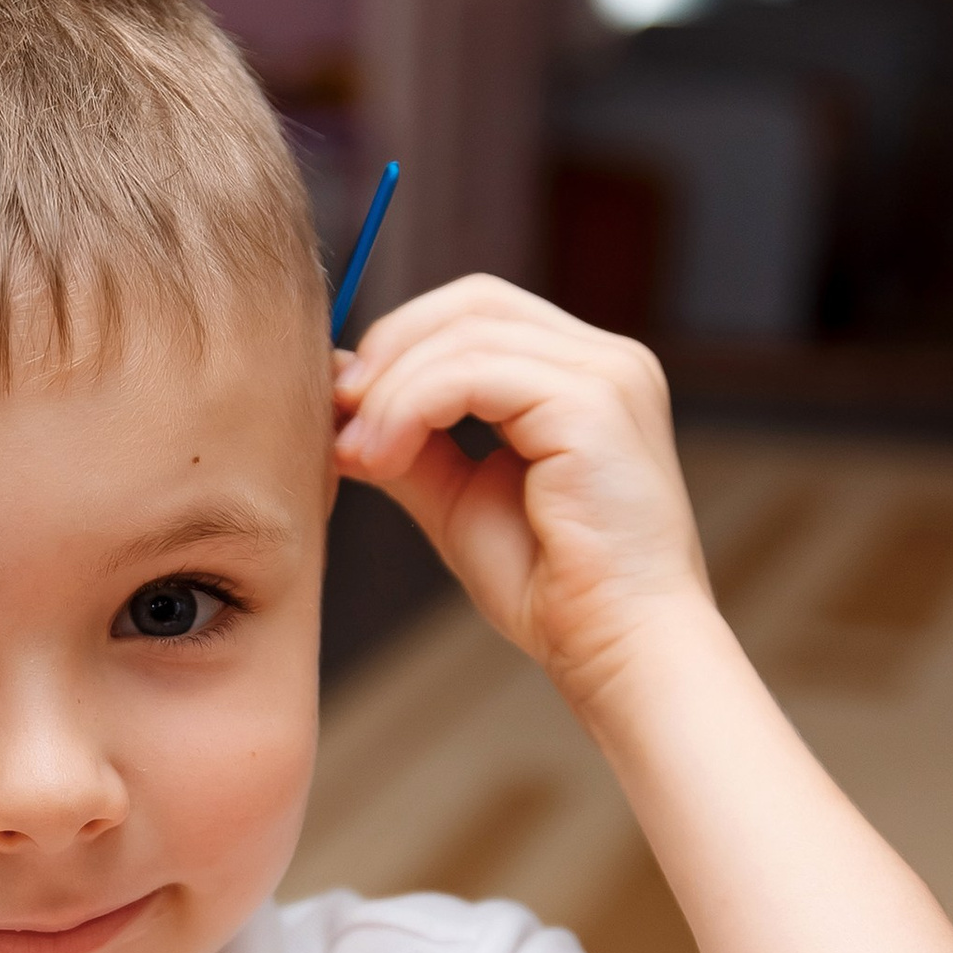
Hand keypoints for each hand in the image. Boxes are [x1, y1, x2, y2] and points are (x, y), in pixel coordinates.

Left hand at [332, 279, 709, 711]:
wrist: (615, 649)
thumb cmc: (549, 587)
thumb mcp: (458, 497)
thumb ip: (410, 440)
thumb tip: (341, 400)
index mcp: (585, 373)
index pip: (479, 311)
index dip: (401, 343)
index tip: (341, 406)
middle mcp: (607, 359)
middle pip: (472, 303)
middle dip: (390, 351)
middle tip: (338, 416)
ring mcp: (608, 374)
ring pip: (465, 336)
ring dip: (390, 391)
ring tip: (356, 454)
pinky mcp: (593, 404)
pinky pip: (473, 374)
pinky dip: (410, 408)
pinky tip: (381, 457)